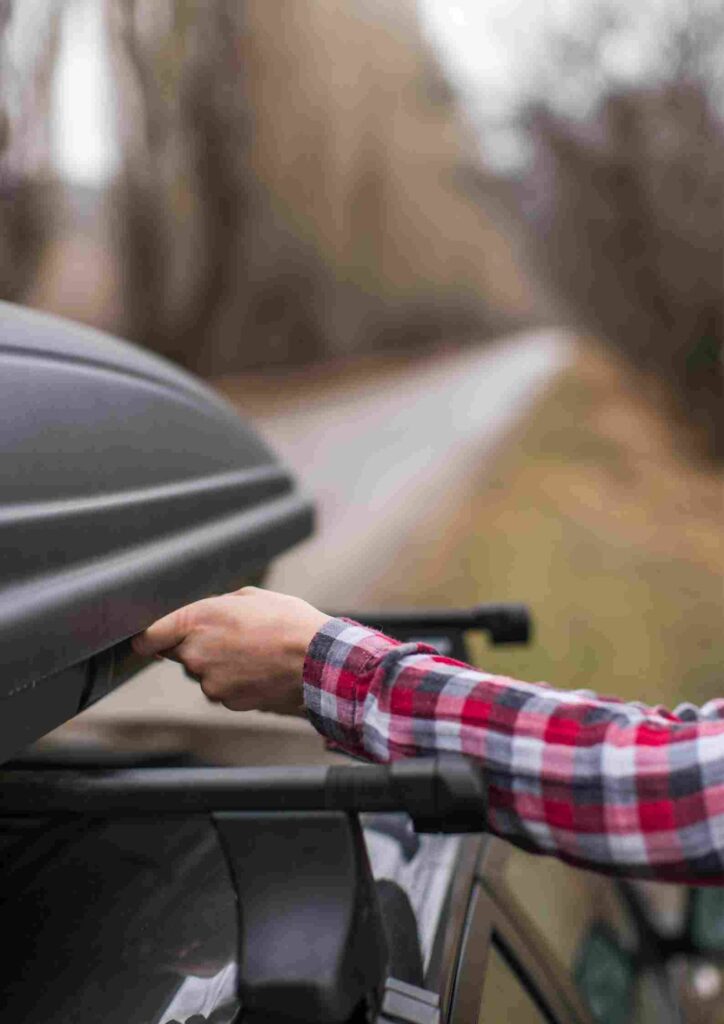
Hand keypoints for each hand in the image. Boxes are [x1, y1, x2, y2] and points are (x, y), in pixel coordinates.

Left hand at [131, 587, 329, 714]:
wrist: (316, 659)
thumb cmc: (288, 622)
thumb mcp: (249, 596)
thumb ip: (216, 606)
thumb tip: (206, 614)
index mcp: (196, 620)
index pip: (149, 636)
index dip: (147, 639)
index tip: (149, 642)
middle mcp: (195, 653)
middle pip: (181, 653)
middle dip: (200, 646)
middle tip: (234, 638)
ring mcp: (209, 681)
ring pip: (205, 673)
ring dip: (221, 665)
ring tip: (255, 653)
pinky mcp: (226, 700)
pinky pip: (223, 689)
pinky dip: (237, 682)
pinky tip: (260, 669)